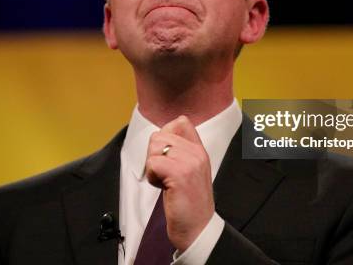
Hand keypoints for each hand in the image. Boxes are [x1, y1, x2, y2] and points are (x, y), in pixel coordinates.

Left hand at [145, 115, 214, 251]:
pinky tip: (163, 188)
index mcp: (200, 150)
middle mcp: (197, 153)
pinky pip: (153, 163)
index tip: (166, 157)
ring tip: (165, 181)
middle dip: (154, 155)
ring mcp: (190, 162)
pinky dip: (152, 177)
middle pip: (160, 135)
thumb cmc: (189, 203)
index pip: (180, 122)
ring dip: (153, 166)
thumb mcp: (190, 171)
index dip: (165, 136)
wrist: (197, 229)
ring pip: (154, 147)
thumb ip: (180, 152)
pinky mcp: (180, 174)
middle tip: (165, 174)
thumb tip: (160, 137)